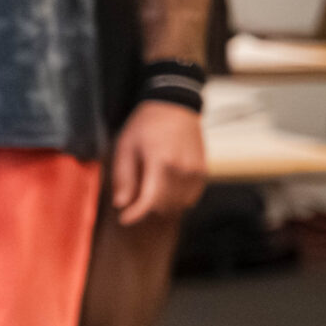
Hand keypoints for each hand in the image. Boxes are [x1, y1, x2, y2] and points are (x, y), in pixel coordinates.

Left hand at [110, 99, 205, 225]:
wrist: (174, 106)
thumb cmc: (147, 124)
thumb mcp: (126, 147)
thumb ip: (124, 177)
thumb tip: (121, 204)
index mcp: (162, 162)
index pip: (151, 200)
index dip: (136, 214)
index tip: (125, 219)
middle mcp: (183, 169)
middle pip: (165, 206)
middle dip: (146, 209)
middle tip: (134, 202)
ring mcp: (196, 171)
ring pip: (179, 204)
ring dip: (162, 206)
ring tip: (149, 193)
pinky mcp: (203, 171)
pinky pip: (191, 197)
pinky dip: (177, 199)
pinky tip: (165, 189)